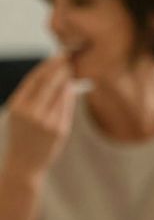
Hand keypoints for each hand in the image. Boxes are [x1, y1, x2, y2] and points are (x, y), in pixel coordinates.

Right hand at [3, 55, 74, 178]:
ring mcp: (47, 121)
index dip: (47, 65)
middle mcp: (31, 112)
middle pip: (49, 83)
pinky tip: (71, 86)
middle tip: (69, 56)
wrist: (24, 164)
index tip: (56, 55)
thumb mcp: (18, 114)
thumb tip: (52, 76)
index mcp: (17, 106)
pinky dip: (69, 95)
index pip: (34, 79)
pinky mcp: (60, 130)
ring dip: (67, 79)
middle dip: (60, 67)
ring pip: (61, 93)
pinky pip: (67, 107)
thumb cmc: (21, 136)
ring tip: (71, 68)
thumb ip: (32, 97)